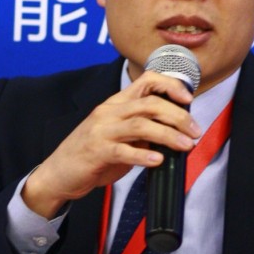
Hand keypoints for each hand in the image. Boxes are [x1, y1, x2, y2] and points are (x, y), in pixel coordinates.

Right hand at [21, 71, 201, 218]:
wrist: (58, 173)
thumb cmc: (92, 154)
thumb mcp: (119, 136)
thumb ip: (142, 131)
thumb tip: (174, 133)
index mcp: (116, 103)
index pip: (146, 81)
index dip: (170, 85)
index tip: (188, 98)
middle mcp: (109, 112)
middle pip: (149, 104)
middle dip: (178, 116)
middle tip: (195, 131)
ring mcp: (101, 131)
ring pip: (140, 125)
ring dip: (168, 135)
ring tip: (186, 145)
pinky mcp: (96, 152)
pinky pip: (123, 151)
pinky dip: (143, 155)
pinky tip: (158, 160)